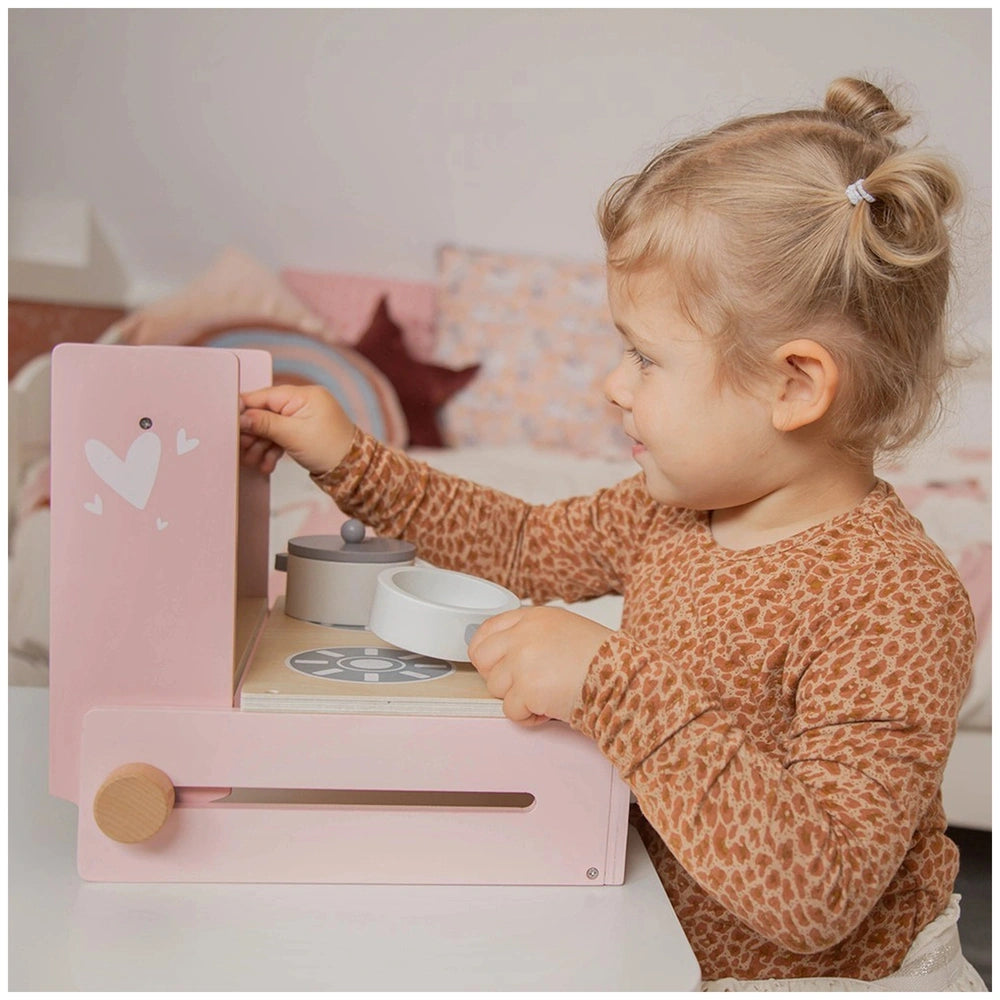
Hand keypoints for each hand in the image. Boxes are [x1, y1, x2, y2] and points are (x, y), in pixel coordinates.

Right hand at [239, 384, 354, 475]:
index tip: (229, 422)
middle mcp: (303, 403)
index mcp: (304, 395)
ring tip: (255, 462)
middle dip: (253, 433)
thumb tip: (241, 416)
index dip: (245, 409)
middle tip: (242, 449)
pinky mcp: (303, 431)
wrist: (354, 470)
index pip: (265, 396)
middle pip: (265, 412)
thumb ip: (265, 423)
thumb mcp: (293, 436)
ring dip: (260, 445)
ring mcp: (303, 417)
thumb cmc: (330, 449)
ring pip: (271, 427)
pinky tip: (267, 464)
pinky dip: (272, 449)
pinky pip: (281, 436)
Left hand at [467, 606, 611, 724]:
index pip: (487, 629)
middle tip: (519, 684)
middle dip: (498, 675)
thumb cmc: (603, 659)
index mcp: (533, 617)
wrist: (623, 679)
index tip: (494, 665)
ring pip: (495, 686)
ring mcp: (522, 661)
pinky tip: (550, 707)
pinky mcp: (526, 689)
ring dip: (517, 697)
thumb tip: (505, 653)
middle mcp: (523, 635)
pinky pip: (510, 710)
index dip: (487, 652)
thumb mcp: (564, 629)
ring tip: (546, 695)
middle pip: (481, 657)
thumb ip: (532, 635)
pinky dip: (529, 716)